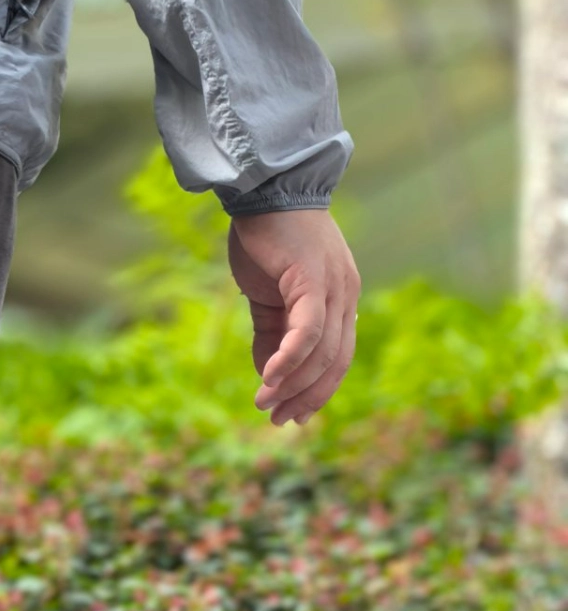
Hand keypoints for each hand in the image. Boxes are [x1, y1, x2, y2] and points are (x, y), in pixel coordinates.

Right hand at [227, 209, 359, 425]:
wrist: (264, 191)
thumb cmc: (267, 239)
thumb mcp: (269, 297)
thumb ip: (271, 334)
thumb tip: (267, 374)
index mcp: (340, 299)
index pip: (337, 358)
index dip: (316, 392)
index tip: (291, 416)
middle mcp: (346, 295)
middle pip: (333, 363)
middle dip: (305, 397)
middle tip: (276, 419)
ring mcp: (334, 287)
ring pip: (320, 353)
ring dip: (291, 384)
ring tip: (264, 403)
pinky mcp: (314, 280)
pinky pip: (307, 331)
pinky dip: (290, 359)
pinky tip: (268, 378)